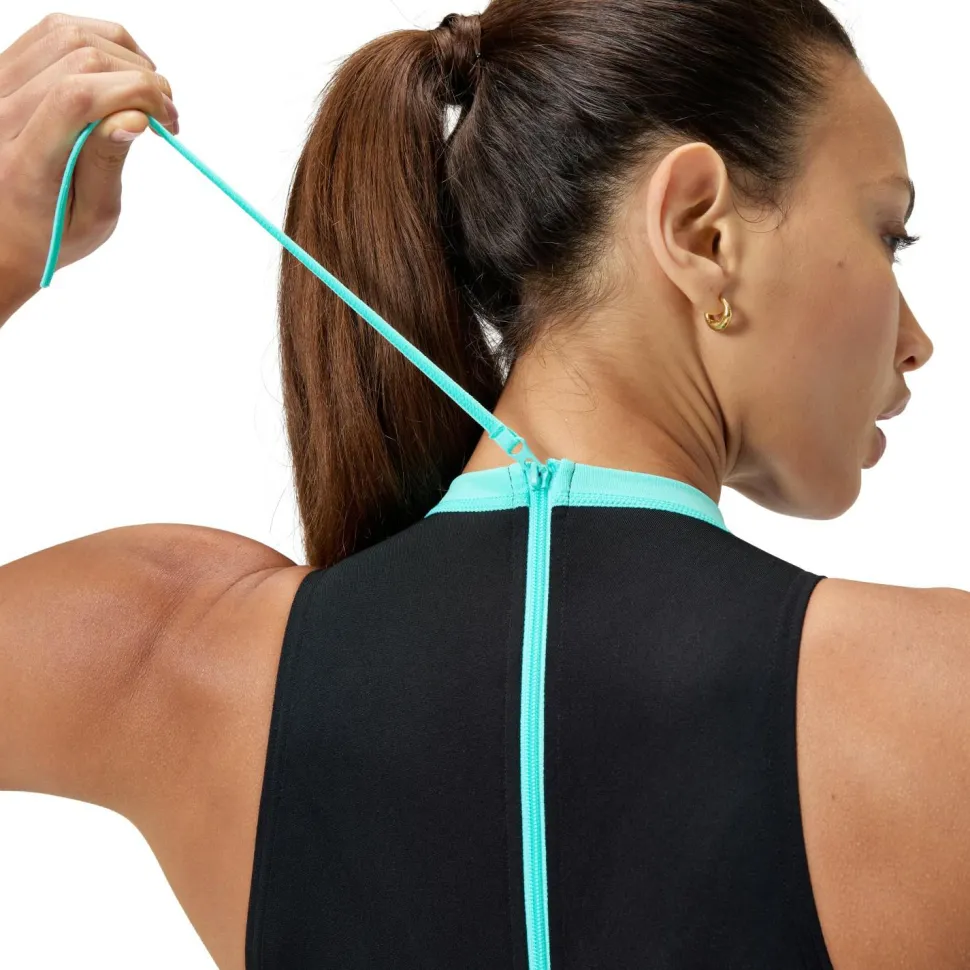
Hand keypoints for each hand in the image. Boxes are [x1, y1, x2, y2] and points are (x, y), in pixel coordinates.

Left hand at [0, 12, 178, 299]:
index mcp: (24, 160)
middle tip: (166, 114)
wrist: (4, 231)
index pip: (78, 96)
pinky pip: (52, 32)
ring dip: (123, 54)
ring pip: (68, 33)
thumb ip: (108, 163)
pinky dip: (98, 41)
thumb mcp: (92, 219)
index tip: (168, 119)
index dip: (135, 92)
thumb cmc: (50, 233)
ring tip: (145, 92)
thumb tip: (136, 117)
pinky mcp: (2, 70)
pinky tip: (118, 73)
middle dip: (140, 76)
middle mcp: (0, 112)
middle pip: (80, 57)